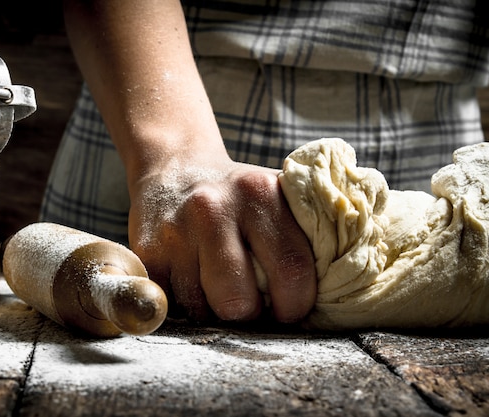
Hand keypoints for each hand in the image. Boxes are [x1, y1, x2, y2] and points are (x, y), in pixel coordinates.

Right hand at [127, 155, 316, 322]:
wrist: (175, 168)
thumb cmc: (237, 196)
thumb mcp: (276, 196)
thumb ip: (308, 232)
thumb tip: (340, 288)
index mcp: (261, 193)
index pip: (293, 272)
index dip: (295, 306)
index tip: (289, 308)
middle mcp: (214, 208)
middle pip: (238, 302)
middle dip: (248, 314)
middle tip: (249, 300)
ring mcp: (176, 230)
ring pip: (202, 309)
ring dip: (213, 308)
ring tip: (216, 280)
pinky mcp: (148, 250)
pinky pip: (173, 304)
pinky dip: (185, 302)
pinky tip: (191, 277)